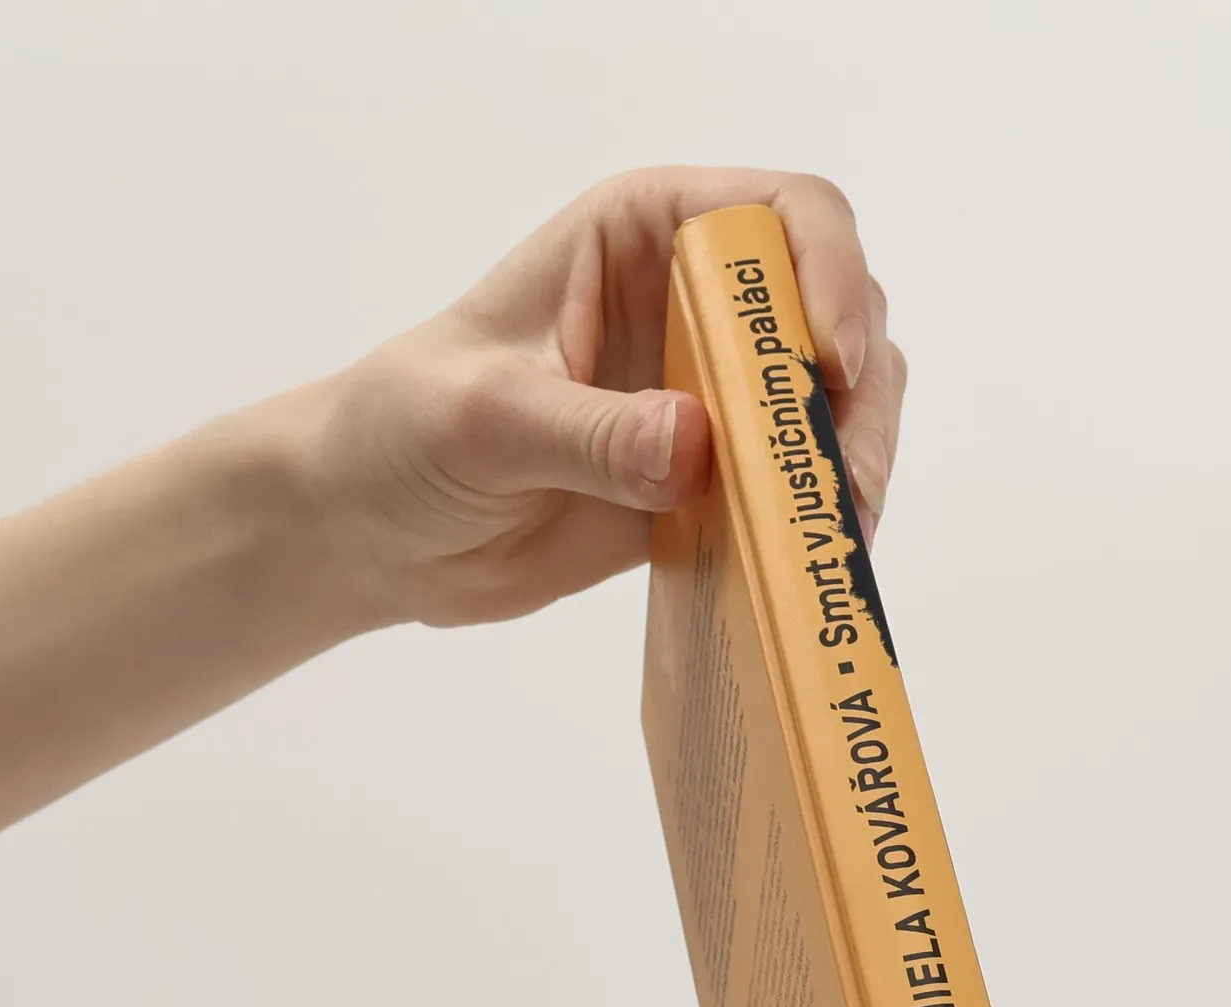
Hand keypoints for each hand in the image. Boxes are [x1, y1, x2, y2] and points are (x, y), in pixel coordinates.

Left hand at [311, 167, 907, 630]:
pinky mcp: (710, 487)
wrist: (371, 531)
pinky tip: (815, 565)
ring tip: (839, 535)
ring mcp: (710, 402)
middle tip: (846, 486)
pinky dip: (818, 526)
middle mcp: (695, 308)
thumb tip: (698, 447)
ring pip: (833, 410)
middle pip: (834, 317)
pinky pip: (794, 496)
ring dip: (853, 466)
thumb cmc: (401, 432)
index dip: (829, 277)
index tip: (830, 364)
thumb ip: (589, 432)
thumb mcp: (483, 417)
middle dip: (859, 397)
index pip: (781, 217)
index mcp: (644, 237)